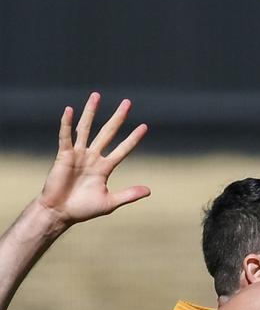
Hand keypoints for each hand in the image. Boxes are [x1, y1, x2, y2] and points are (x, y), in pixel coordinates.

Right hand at [38, 92, 149, 226]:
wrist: (60, 213)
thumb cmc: (83, 209)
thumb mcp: (110, 202)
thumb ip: (128, 195)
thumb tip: (149, 191)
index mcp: (104, 168)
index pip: (122, 149)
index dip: (132, 139)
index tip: (144, 127)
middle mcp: (92, 157)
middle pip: (107, 133)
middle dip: (117, 118)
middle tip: (128, 103)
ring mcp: (78, 154)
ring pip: (86, 129)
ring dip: (91, 112)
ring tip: (97, 96)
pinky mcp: (63, 155)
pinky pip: (65, 137)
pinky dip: (67, 124)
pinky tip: (70, 110)